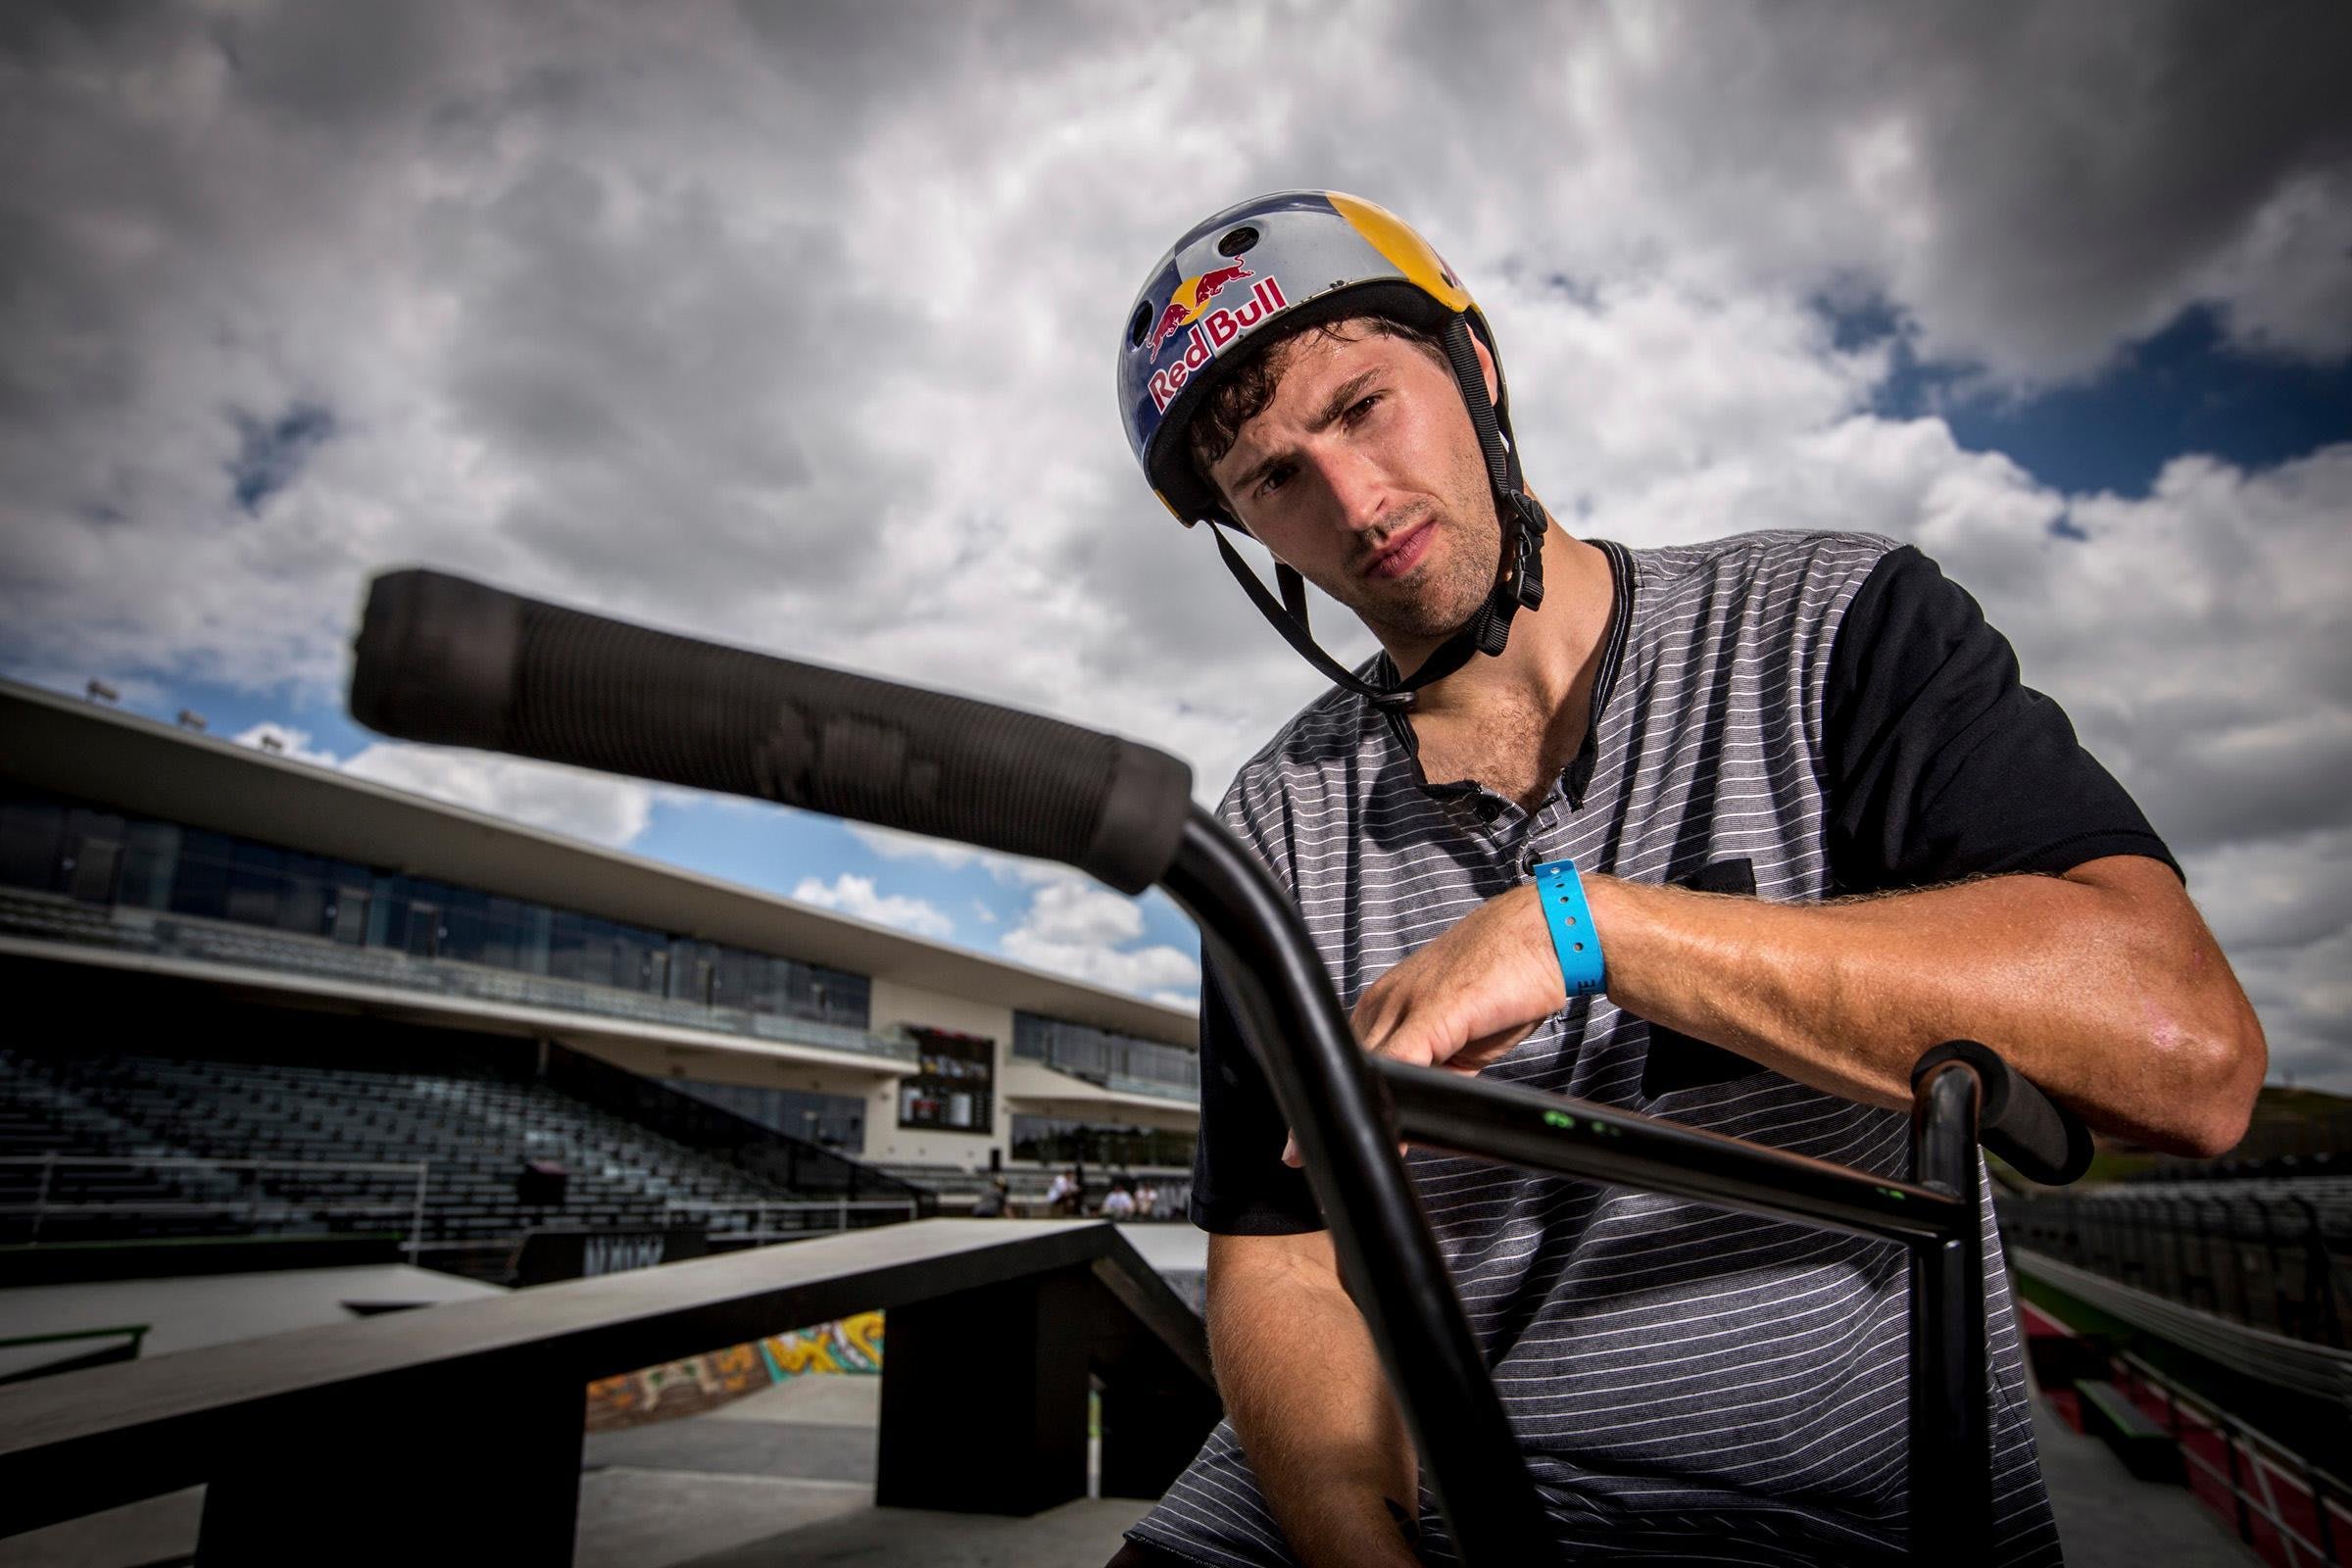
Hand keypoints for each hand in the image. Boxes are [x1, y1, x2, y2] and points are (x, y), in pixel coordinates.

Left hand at [1282, 883, 1575, 1166]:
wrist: (1546, 932)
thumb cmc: (1509, 976)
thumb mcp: (1461, 1035)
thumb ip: (1434, 1068)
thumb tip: (1419, 1109)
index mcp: (1384, 1004)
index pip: (1342, 1059)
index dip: (1331, 1099)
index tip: (1305, 1140)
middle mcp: (1385, 1001)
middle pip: (1341, 1065)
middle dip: (1328, 1112)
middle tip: (1302, 1159)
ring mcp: (1405, 1003)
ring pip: (1362, 1065)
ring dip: (1352, 1109)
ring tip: (1335, 1151)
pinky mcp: (1435, 1011)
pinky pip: (1400, 1060)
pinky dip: (1390, 1099)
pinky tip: (1389, 1129)